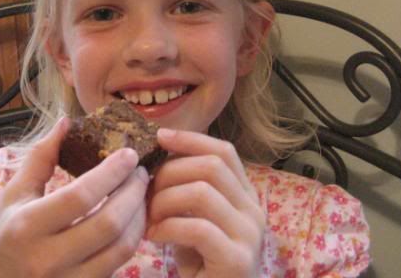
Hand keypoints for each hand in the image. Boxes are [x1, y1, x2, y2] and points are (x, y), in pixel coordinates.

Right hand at [0, 117, 149, 277]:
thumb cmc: (3, 239)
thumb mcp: (13, 196)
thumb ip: (40, 158)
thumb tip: (66, 121)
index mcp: (27, 226)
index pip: (80, 196)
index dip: (111, 173)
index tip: (130, 154)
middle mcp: (48, 258)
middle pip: (109, 223)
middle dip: (133, 193)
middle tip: (141, 173)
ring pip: (122, 248)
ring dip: (139, 216)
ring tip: (141, 194)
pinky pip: (119, 264)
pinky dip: (132, 239)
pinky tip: (133, 220)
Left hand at [146, 129, 264, 277]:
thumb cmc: (201, 266)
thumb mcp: (192, 220)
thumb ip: (184, 192)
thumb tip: (154, 159)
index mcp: (245, 197)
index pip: (224, 152)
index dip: (191, 139)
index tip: (160, 137)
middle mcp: (254, 211)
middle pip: (212, 166)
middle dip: (170, 172)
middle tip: (146, 191)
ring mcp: (249, 236)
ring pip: (202, 191)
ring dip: (165, 200)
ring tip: (149, 217)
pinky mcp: (237, 260)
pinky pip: (198, 228)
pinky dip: (168, 227)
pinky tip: (155, 238)